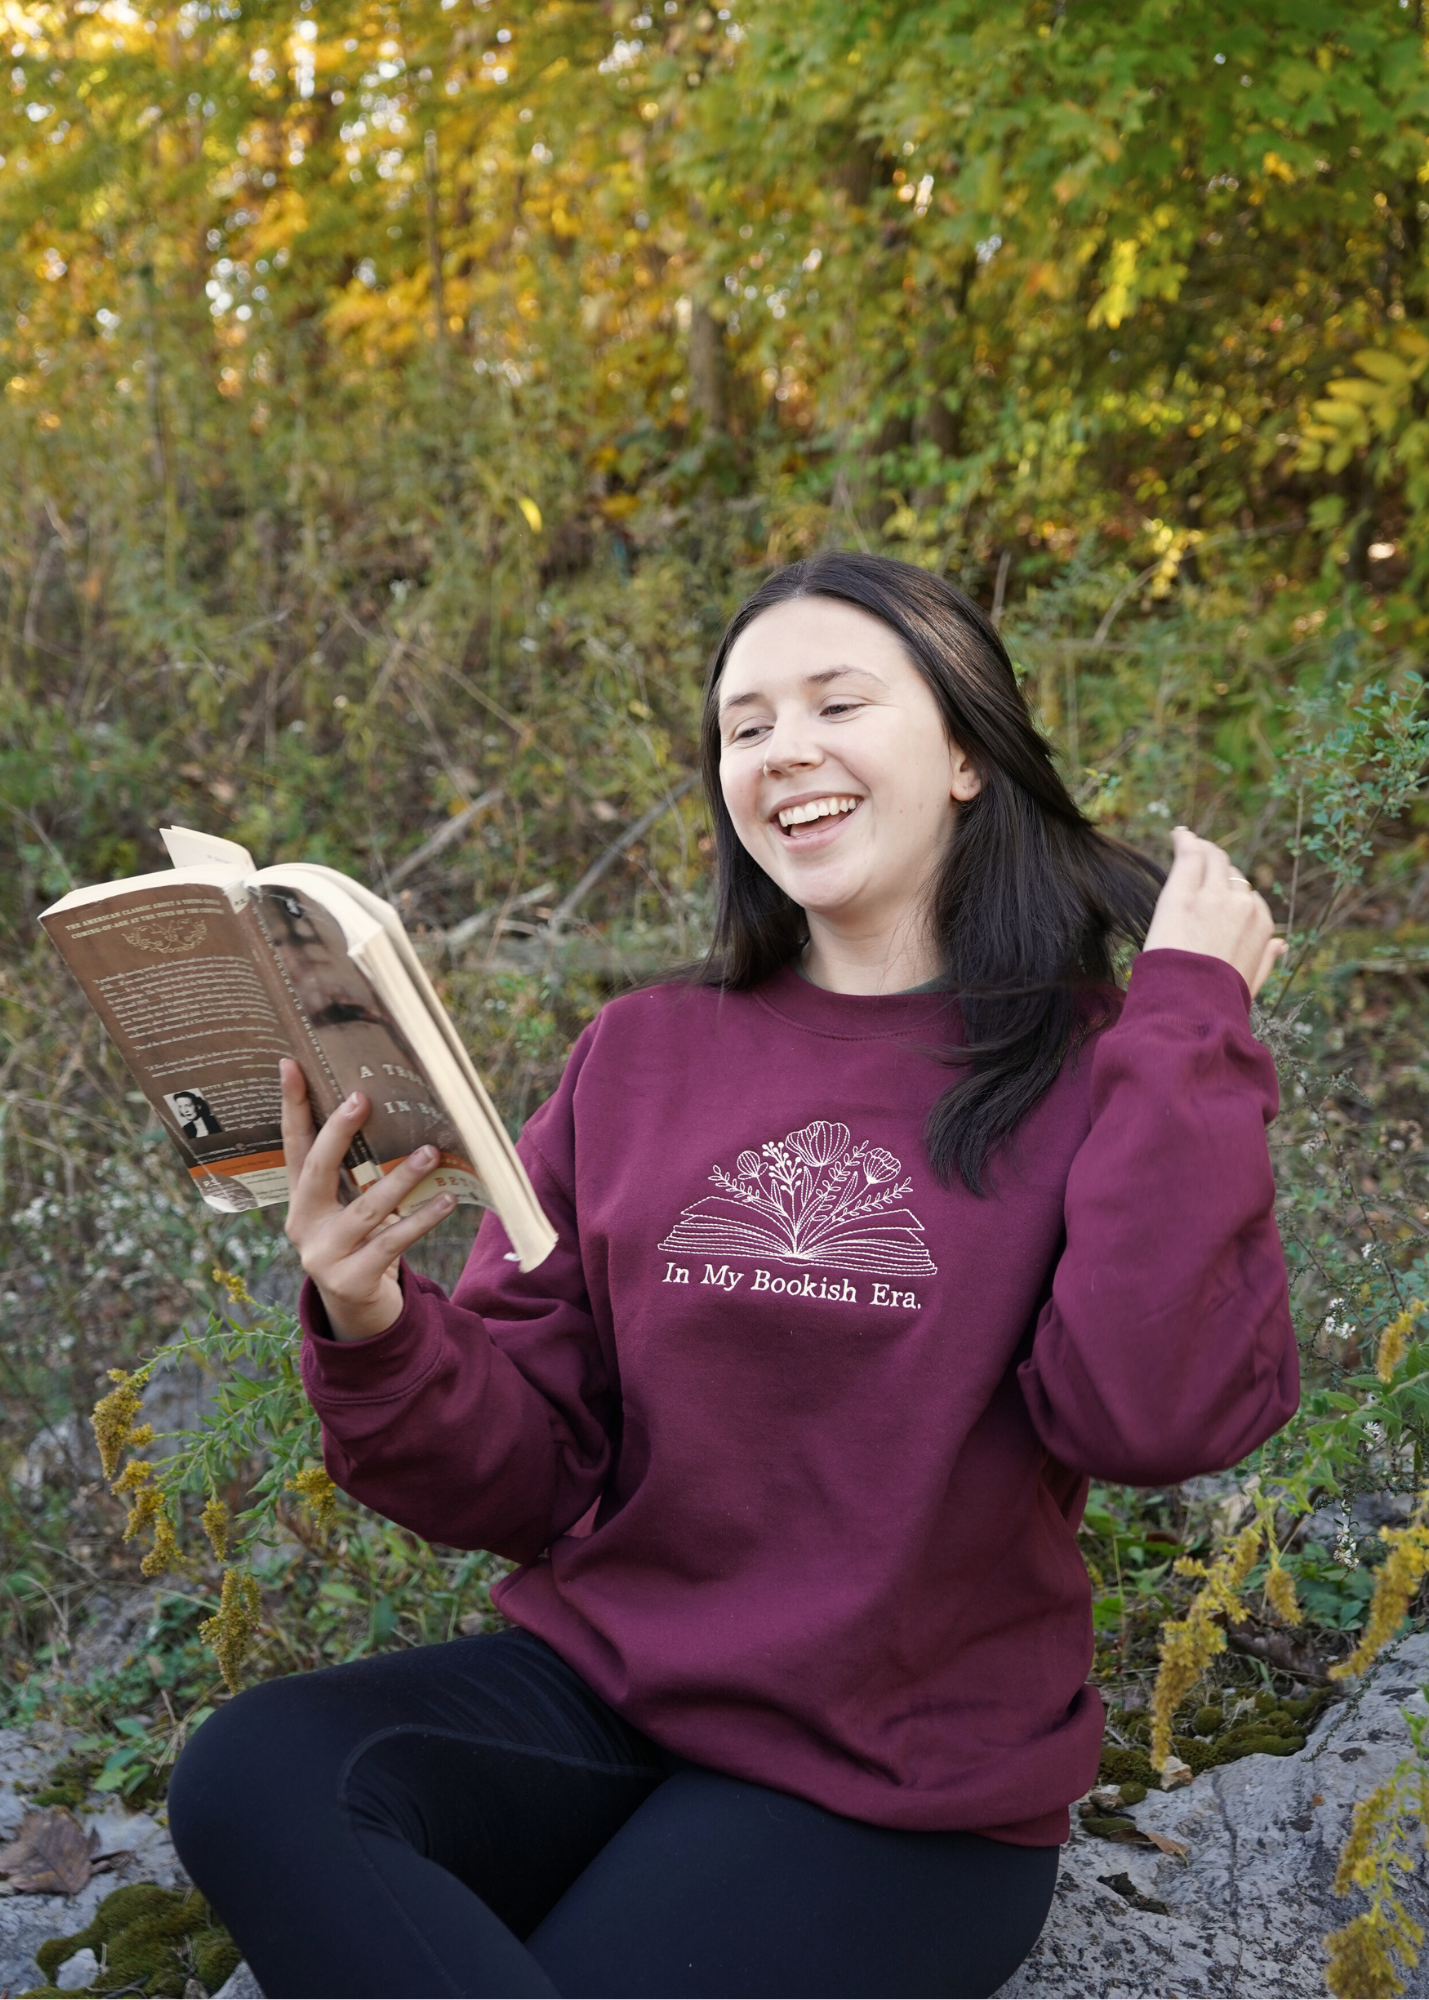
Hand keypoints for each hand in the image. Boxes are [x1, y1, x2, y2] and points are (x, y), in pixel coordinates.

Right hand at [280, 1058, 455, 1341]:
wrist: (355, 1310)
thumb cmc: (358, 1241)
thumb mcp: (346, 1206)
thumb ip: (354, 1172)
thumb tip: (389, 1112)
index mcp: (298, 1199)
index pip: (292, 1145)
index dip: (291, 1105)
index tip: (290, 1063)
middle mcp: (303, 1224)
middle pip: (317, 1170)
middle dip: (338, 1132)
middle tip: (362, 1098)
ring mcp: (324, 1255)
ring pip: (366, 1208)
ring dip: (401, 1178)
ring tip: (431, 1152)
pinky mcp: (351, 1279)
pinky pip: (392, 1242)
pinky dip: (421, 1219)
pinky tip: (446, 1200)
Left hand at [1143, 826, 1284, 998]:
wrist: (1190, 1007)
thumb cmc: (1217, 1000)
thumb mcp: (1251, 981)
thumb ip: (1266, 958)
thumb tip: (1282, 944)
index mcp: (1262, 926)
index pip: (1250, 897)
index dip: (1233, 893)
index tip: (1219, 889)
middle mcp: (1243, 905)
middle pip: (1233, 873)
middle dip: (1219, 866)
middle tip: (1203, 857)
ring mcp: (1214, 895)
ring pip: (1213, 858)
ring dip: (1204, 850)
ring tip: (1190, 843)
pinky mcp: (1183, 892)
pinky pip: (1189, 855)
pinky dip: (1184, 840)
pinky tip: (1178, 833)